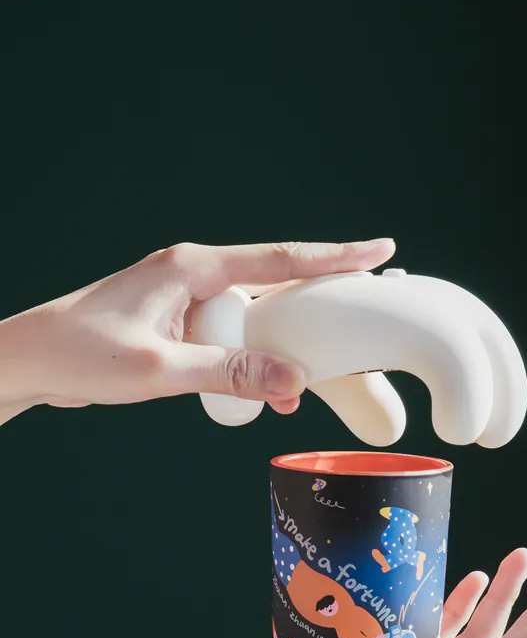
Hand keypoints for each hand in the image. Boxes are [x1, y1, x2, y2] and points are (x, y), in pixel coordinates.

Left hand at [0, 238, 395, 421]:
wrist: (31, 360)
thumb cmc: (83, 354)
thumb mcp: (162, 368)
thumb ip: (231, 372)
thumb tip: (295, 380)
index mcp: (193, 268)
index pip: (280, 258)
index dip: (336, 256)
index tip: (381, 250)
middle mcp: (193, 273)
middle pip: (274, 284)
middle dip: (316, 303)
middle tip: (360, 312)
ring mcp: (184, 297)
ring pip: (253, 315)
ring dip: (279, 345)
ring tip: (302, 379)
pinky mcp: (177, 321)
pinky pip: (229, 334)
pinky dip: (249, 358)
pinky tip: (263, 387)